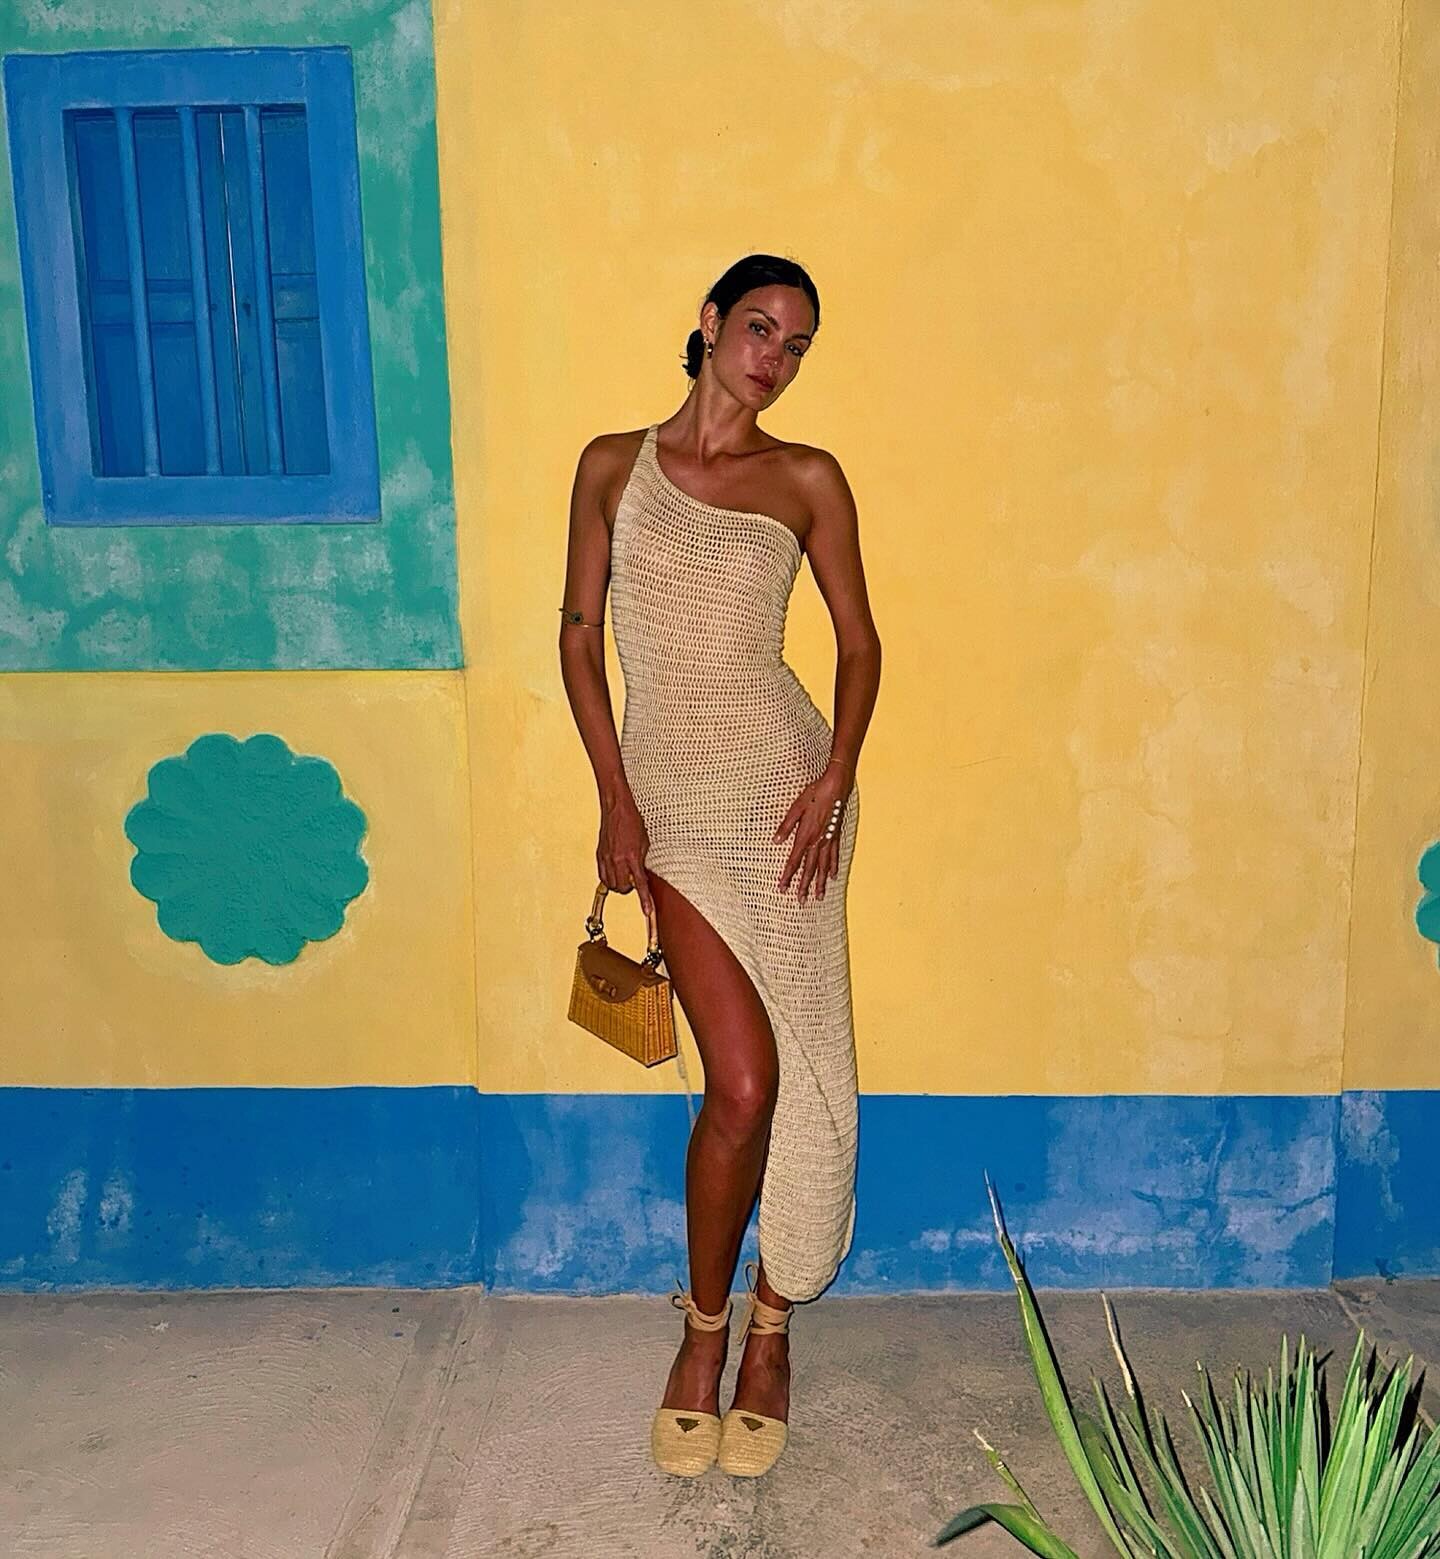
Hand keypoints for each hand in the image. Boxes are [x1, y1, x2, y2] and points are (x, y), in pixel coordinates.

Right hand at [598, 788, 653, 915]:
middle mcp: (618, 860)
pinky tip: (614, 871)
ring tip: (624, 874)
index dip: (644, 900)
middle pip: (622, 889)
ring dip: (618, 884)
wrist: (616, 808)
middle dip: (629, 889)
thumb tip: (641, 876)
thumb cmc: (633, 821)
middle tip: (633, 880)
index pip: (639, 884)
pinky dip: (609, 878)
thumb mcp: (644, 842)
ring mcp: (606, 858)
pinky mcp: (599, 856)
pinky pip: (602, 876)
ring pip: (611, 885)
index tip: (647, 912)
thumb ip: (642, 861)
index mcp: (632, 857)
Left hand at [774, 762, 851, 900]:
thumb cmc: (814, 794)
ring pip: (823, 866)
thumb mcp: (796, 808)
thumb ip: (786, 826)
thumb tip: (775, 841)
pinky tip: (833, 877)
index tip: (782, 888)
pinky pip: (834, 856)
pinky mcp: (836, 836)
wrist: (836, 786)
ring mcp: (828, 840)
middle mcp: (817, 841)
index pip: (794, 861)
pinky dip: (833, 867)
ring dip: (820, 883)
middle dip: (804, 886)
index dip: (787, 876)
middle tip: (801, 901)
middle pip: (809, 869)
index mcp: (805, 835)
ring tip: (819, 897)